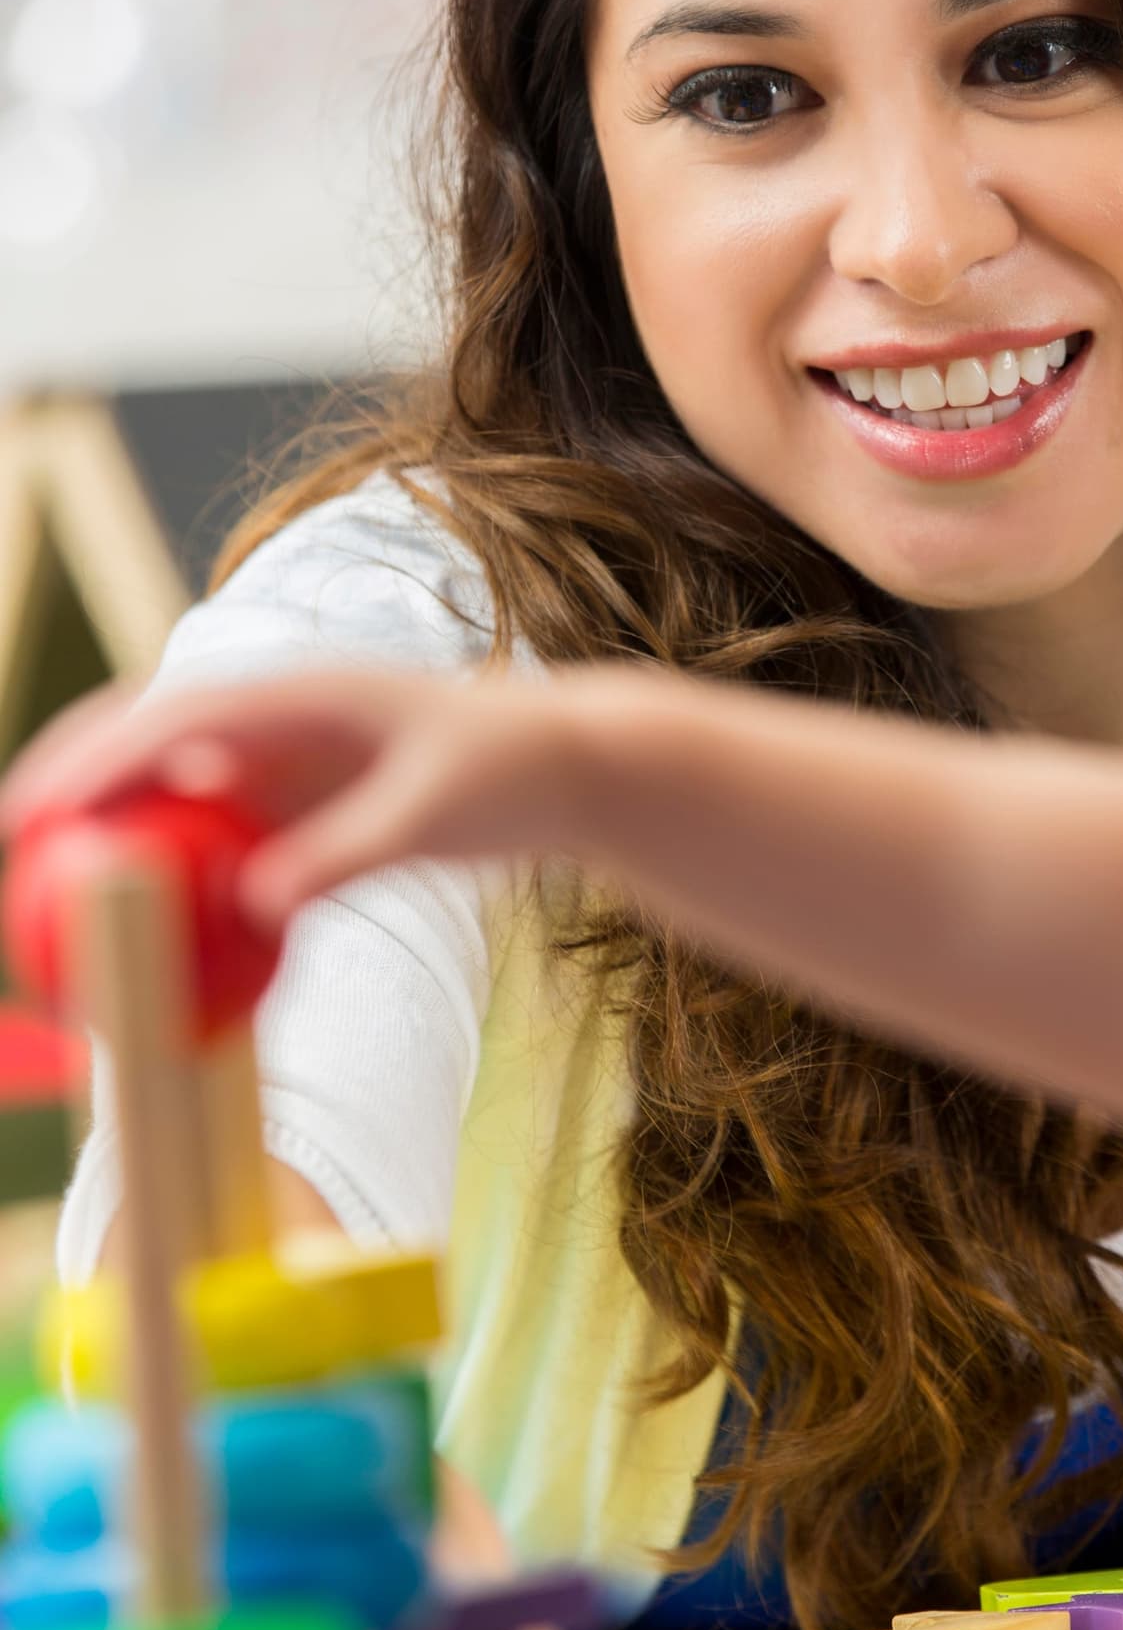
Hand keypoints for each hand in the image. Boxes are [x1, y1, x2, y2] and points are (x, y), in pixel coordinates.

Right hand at [0, 666, 591, 925]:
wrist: (561, 767)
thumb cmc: (505, 774)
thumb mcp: (430, 816)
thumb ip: (344, 856)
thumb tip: (254, 908)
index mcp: (298, 693)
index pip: (172, 718)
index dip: (95, 759)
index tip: (41, 810)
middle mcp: (277, 718)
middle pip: (146, 737)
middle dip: (72, 775)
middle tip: (11, 842)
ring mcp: (285, 759)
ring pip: (173, 788)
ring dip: (114, 827)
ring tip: (50, 889)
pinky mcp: (300, 803)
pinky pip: (222, 838)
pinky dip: (178, 873)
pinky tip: (149, 936)